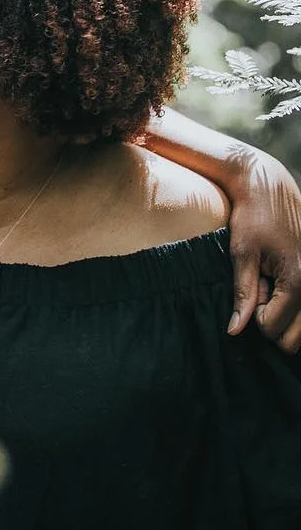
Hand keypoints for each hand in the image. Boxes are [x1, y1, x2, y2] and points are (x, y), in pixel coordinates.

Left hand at [225, 145, 300, 352]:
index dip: (254, 316)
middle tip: (261, 290)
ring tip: (271, 285)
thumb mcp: (242, 255)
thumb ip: (243, 294)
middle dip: (271, 321)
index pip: (273, 328)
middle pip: (293, 339)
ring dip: (283, 315)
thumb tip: (235, 331)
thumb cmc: (252, 219)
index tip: (251, 288)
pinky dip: (292, 307)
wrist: (269, 190)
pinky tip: (280, 284)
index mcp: (298, 282)